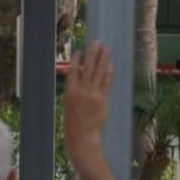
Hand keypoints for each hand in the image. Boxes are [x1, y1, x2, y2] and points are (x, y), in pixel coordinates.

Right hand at [63, 41, 113, 168]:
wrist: (81, 136)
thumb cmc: (73, 124)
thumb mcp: (68, 107)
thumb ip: (74, 93)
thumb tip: (78, 82)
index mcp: (69, 92)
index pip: (73, 71)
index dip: (77, 60)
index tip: (79, 50)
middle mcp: (81, 91)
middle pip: (88, 68)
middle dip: (92, 54)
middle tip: (96, 42)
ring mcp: (93, 94)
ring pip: (98, 72)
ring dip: (103, 59)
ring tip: (106, 48)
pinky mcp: (102, 99)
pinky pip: (106, 82)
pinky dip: (108, 72)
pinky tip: (110, 64)